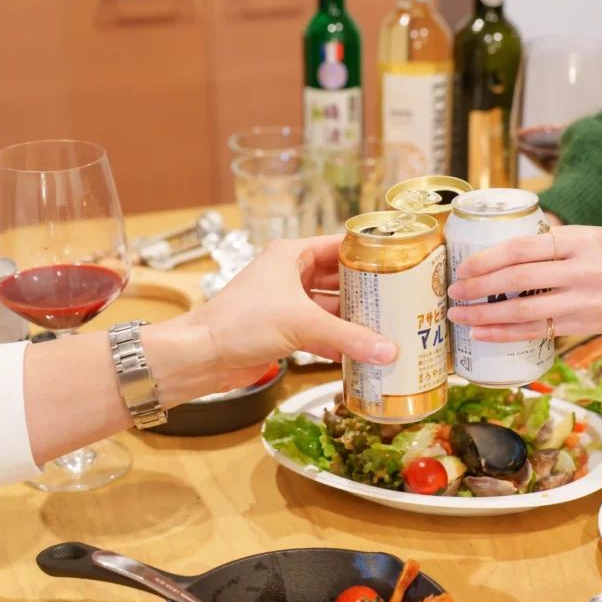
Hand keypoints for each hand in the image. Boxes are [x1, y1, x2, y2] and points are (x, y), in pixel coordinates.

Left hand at [177, 236, 396, 389]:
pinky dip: (339, 342)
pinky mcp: (283, 330)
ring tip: (388, 328)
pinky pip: (320, 332)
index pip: (339, 246)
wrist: (201, 355)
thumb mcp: (303, 324)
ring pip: (330, 308)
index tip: (398, 262)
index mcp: (291, 255)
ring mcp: (287, 303)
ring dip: (354, 320)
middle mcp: (290, 275)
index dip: (368, 254)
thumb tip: (388, 351)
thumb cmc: (240, 322)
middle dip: (366, 292)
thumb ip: (349, 337)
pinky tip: (361, 353)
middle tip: (400, 300)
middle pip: (338, 279)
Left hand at [446, 226, 601, 341]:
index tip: (464, 266)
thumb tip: (506, 248)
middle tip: (453, 291)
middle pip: (518, 281)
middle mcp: (582, 271)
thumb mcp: (592, 233)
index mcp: (580, 241)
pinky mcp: (586, 325)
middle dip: (479, 288)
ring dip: (485, 316)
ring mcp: (585, 302)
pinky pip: (539, 332)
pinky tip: (484, 333)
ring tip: (459, 316)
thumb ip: (553, 241)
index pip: (522, 248)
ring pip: (524, 311)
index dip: (487, 259)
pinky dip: (507, 334)